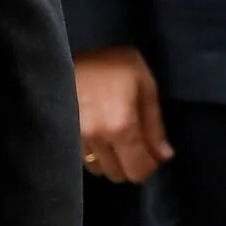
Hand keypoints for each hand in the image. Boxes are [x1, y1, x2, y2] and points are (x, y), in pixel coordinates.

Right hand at [75, 46, 171, 184]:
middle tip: (137, 145)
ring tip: (117, 139)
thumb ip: (155, 124)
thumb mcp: (144, 85)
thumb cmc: (113, 63)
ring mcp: (75, 139)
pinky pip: (83, 161)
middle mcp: (96, 138)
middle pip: (119, 175)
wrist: (65, 50)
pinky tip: (100, 137)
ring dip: (112, 161)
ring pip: (100, 170)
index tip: (153, 154)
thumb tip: (164, 156)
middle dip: (132, 165)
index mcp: (120, 126)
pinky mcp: (62, 136)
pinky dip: (96, 156)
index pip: (138, 170)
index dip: (150, 166)